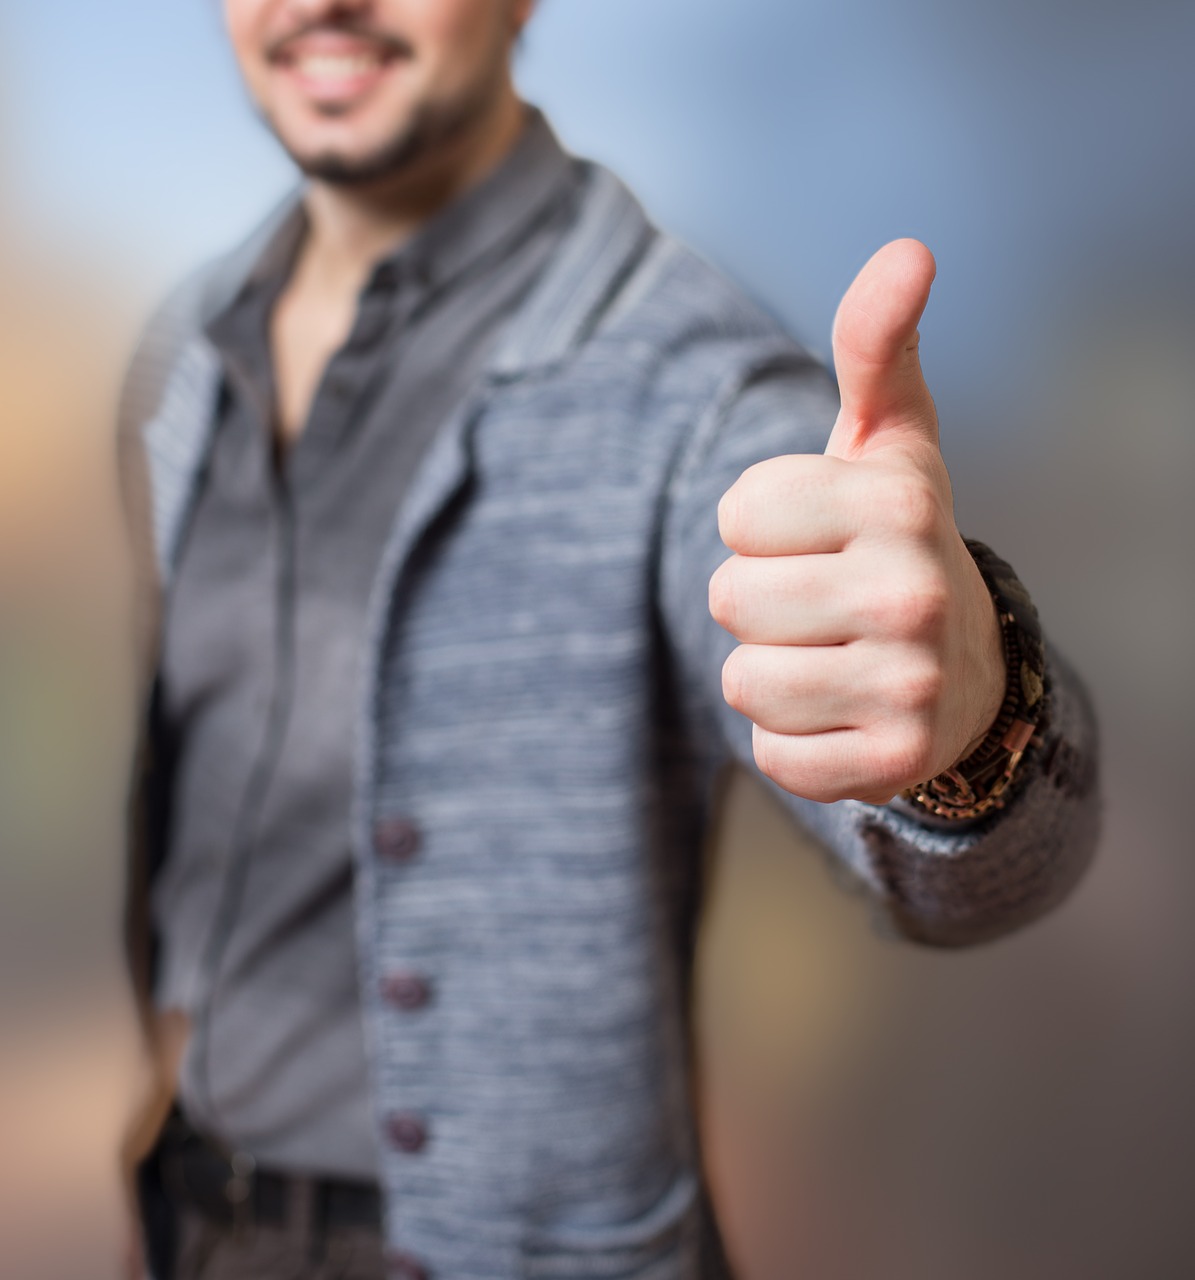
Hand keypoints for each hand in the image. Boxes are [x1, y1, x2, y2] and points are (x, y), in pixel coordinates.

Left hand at [709, 240, 1005, 804]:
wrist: (964, 669)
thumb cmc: (893, 543)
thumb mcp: (888, 443)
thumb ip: (876, 348)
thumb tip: (908, 249)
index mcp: (897, 502)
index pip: (737, 512)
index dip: (762, 526)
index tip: (816, 536)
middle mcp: (911, 591)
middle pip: (729, 599)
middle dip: (759, 602)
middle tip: (823, 604)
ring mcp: (909, 684)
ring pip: (742, 682)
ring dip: (770, 673)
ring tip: (831, 657)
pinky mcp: (894, 763)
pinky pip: (773, 757)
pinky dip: (792, 742)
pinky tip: (843, 715)